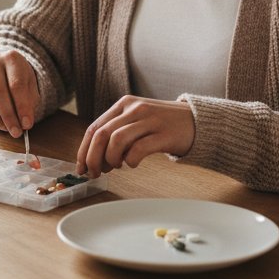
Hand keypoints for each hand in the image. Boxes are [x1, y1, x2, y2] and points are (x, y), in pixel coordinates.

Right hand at [0, 51, 39, 137]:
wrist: (1, 67)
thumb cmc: (17, 78)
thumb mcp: (30, 84)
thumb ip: (29, 101)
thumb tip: (24, 122)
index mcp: (11, 58)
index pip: (17, 84)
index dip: (22, 107)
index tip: (27, 124)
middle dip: (8, 115)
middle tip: (16, 131)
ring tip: (3, 127)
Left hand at [76, 96, 195, 177]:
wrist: (196, 121)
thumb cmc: (162, 125)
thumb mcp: (136, 120)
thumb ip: (116, 132)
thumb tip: (94, 158)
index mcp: (124, 105)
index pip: (94, 128)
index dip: (83, 150)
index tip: (81, 168)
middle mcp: (134, 109)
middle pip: (101, 135)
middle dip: (93, 158)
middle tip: (95, 173)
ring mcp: (150, 120)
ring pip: (116, 140)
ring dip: (111, 159)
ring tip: (116, 167)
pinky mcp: (164, 134)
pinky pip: (138, 149)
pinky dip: (130, 161)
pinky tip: (132, 164)